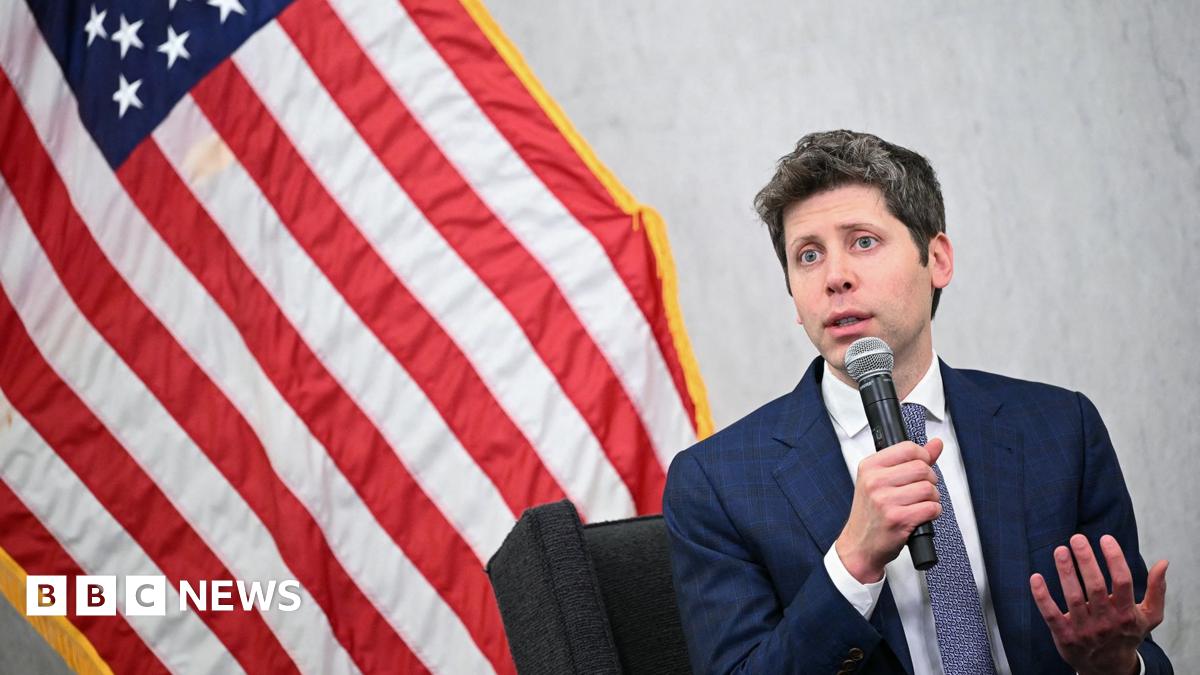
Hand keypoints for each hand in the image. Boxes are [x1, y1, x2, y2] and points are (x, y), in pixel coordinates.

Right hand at [835, 438, 942, 582]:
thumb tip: (936, 444)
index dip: (923, 457)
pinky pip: (931, 508)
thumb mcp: (882, 481)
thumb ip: (910, 461)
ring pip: (928, 489)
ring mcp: (885, 501)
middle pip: (922, 468)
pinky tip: (921, 515)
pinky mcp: (898, 519)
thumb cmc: (871, 513)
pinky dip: (933, 512)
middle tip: (922, 489)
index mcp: (869, 467)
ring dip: (932, 498)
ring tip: (920, 504)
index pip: (908, 448)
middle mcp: (874, 482)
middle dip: (930, 480)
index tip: (923, 466)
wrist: (860, 545)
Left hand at [1030, 534, 1167, 674]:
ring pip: (1073, 597)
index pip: (1122, 581)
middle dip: (1086, 560)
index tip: (1105, 538)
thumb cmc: (1127, 634)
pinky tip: (1035, 577)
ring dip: (1065, 572)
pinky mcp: (1064, 636)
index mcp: (1126, 613)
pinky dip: (1042, 596)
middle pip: (1095, 586)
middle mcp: (1106, 622)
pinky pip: (1051, 614)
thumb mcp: (1148, 617)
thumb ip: (1157, 590)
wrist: (1109, 669)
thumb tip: (1163, 562)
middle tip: (1077, 538)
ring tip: (1060, 550)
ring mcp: (1084, 630)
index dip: (1114, 558)